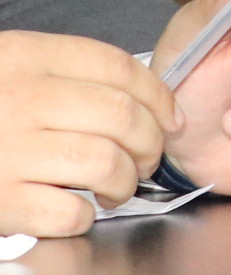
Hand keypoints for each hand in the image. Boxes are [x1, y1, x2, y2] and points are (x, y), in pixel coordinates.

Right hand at [0, 30, 179, 237]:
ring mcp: (8, 152)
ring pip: (106, 164)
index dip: (159, 96)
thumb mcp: (8, 69)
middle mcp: (20, 100)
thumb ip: (65, 75)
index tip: (170, 118)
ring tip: (114, 188)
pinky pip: (68, 214)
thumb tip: (147, 100)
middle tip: (145, 160)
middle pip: (124, 118)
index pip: (119, 68)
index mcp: (25, 56)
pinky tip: (73, 211)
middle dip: (151, 144)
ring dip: (123, 182)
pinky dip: (82, 218)